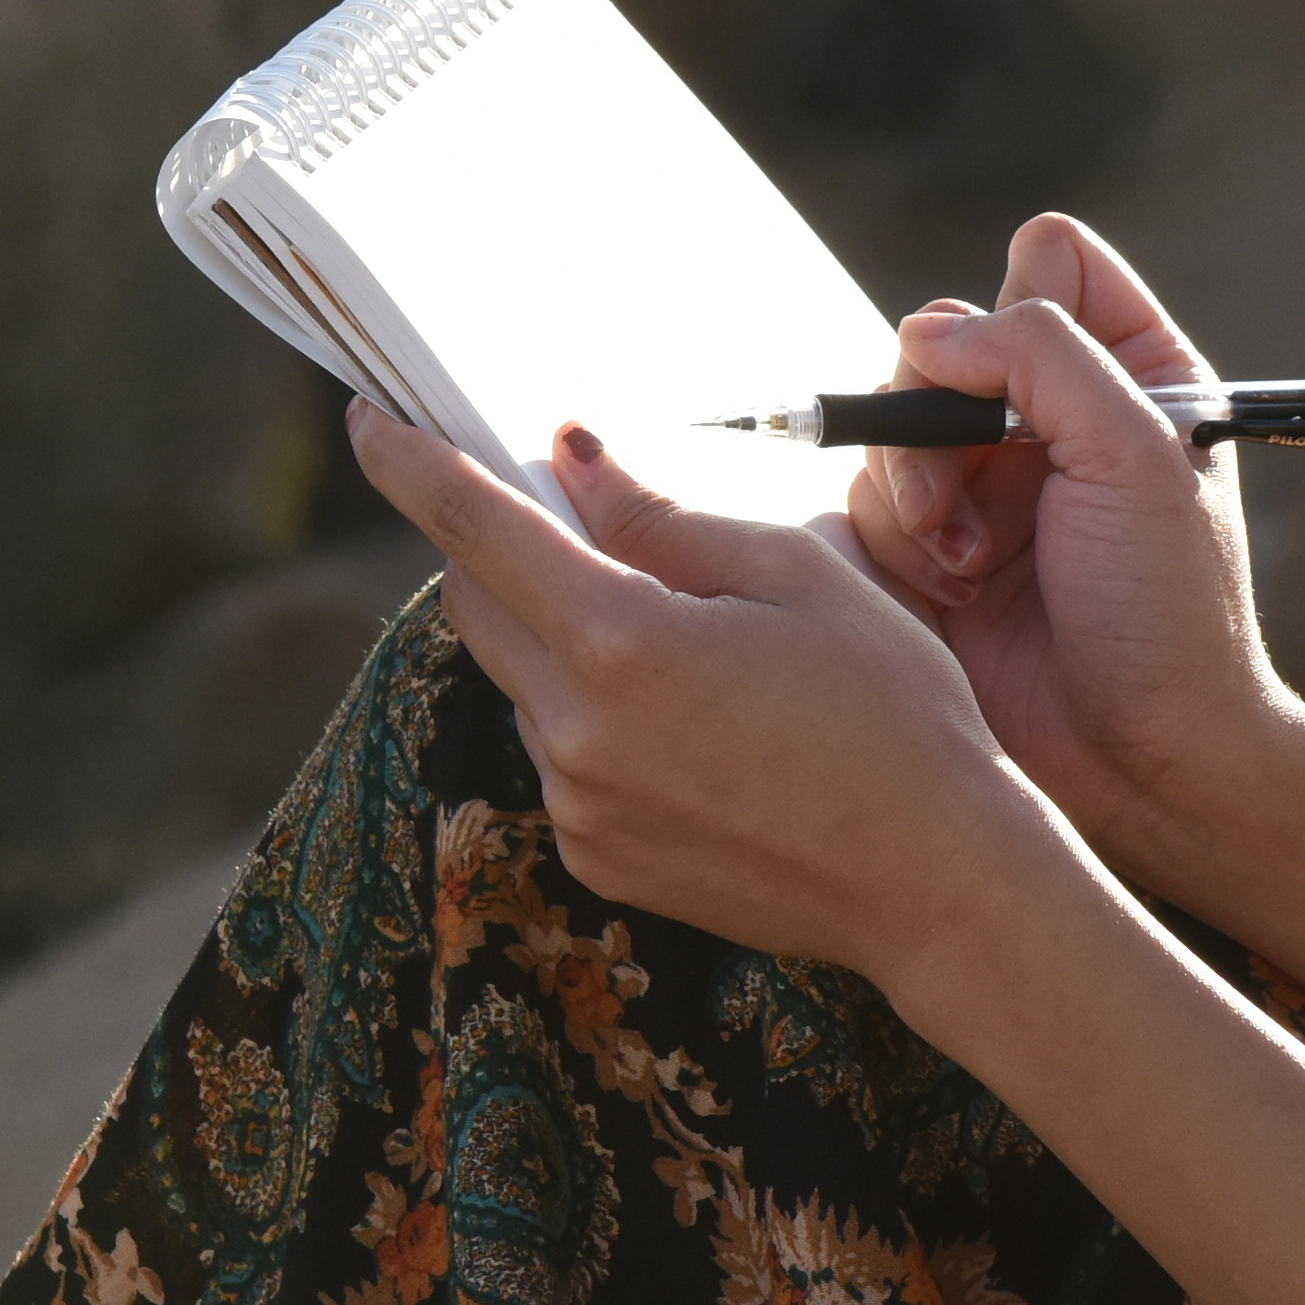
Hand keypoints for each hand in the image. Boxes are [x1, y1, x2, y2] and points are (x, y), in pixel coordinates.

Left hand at [345, 399, 1090, 1025]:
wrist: (937, 883)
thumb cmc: (892, 713)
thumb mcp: (795, 577)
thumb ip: (663, 519)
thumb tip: (573, 460)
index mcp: (622, 644)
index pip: (477, 530)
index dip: (411, 466)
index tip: (367, 420)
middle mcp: (575, 733)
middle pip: (479, 606)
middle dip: (497, 548)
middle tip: (558, 515)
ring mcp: (579, 805)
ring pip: (525, 683)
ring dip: (561, 638)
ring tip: (682, 640)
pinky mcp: (597, 858)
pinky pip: (562, 757)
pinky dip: (595, 715)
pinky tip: (696, 721)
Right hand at [846, 214, 1304, 898]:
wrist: (1142, 762)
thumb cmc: (1168, 612)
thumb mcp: (1136, 452)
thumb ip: (1040, 354)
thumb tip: (930, 329)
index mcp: (1129, 373)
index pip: (1049, 260)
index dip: (1024, 305)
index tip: (1033, 384)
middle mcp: (1050, 419)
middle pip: (944, 339)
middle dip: (938, 415)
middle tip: (963, 494)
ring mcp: (985, 485)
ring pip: (891, 422)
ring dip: (917, 490)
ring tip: (968, 566)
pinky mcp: (930, 553)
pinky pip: (865, 501)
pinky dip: (899, 541)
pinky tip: (953, 595)